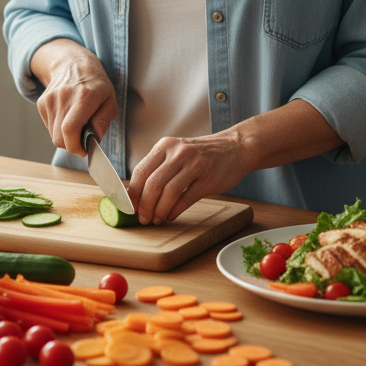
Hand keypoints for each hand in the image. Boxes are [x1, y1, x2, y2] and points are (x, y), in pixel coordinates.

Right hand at [31, 40, 118, 156]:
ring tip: (76, 124)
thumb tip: (94, 140)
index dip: (76, 146)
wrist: (73, 64)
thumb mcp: (109, 100)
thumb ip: (103, 121)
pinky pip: (48, 127)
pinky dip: (58, 129)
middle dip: (72, 146)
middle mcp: (64, 97)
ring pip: (53, 136)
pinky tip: (67, 116)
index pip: (70, 129)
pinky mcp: (41, 103)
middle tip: (82, 140)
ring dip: (65, 137)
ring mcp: (50, 99)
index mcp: (84, 96)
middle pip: (59, 138)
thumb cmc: (95, 84)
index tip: (84, 149)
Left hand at [128, 129, 248, 225]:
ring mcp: (193, 165)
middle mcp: (178, 153)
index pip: (141, 171)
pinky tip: (170, 217)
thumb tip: (138, 194)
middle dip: (145, 206)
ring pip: (168, 193)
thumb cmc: (203, 154)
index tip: (129, 207)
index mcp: (165, 145)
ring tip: (156, 219)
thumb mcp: (178, 152)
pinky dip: (174, 211)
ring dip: (159, 211)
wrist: (236, 148)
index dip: (133, 193)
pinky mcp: (207, 179)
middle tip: (143, 218)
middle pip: (153, 183)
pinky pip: (185, 199)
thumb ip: (160, 168)